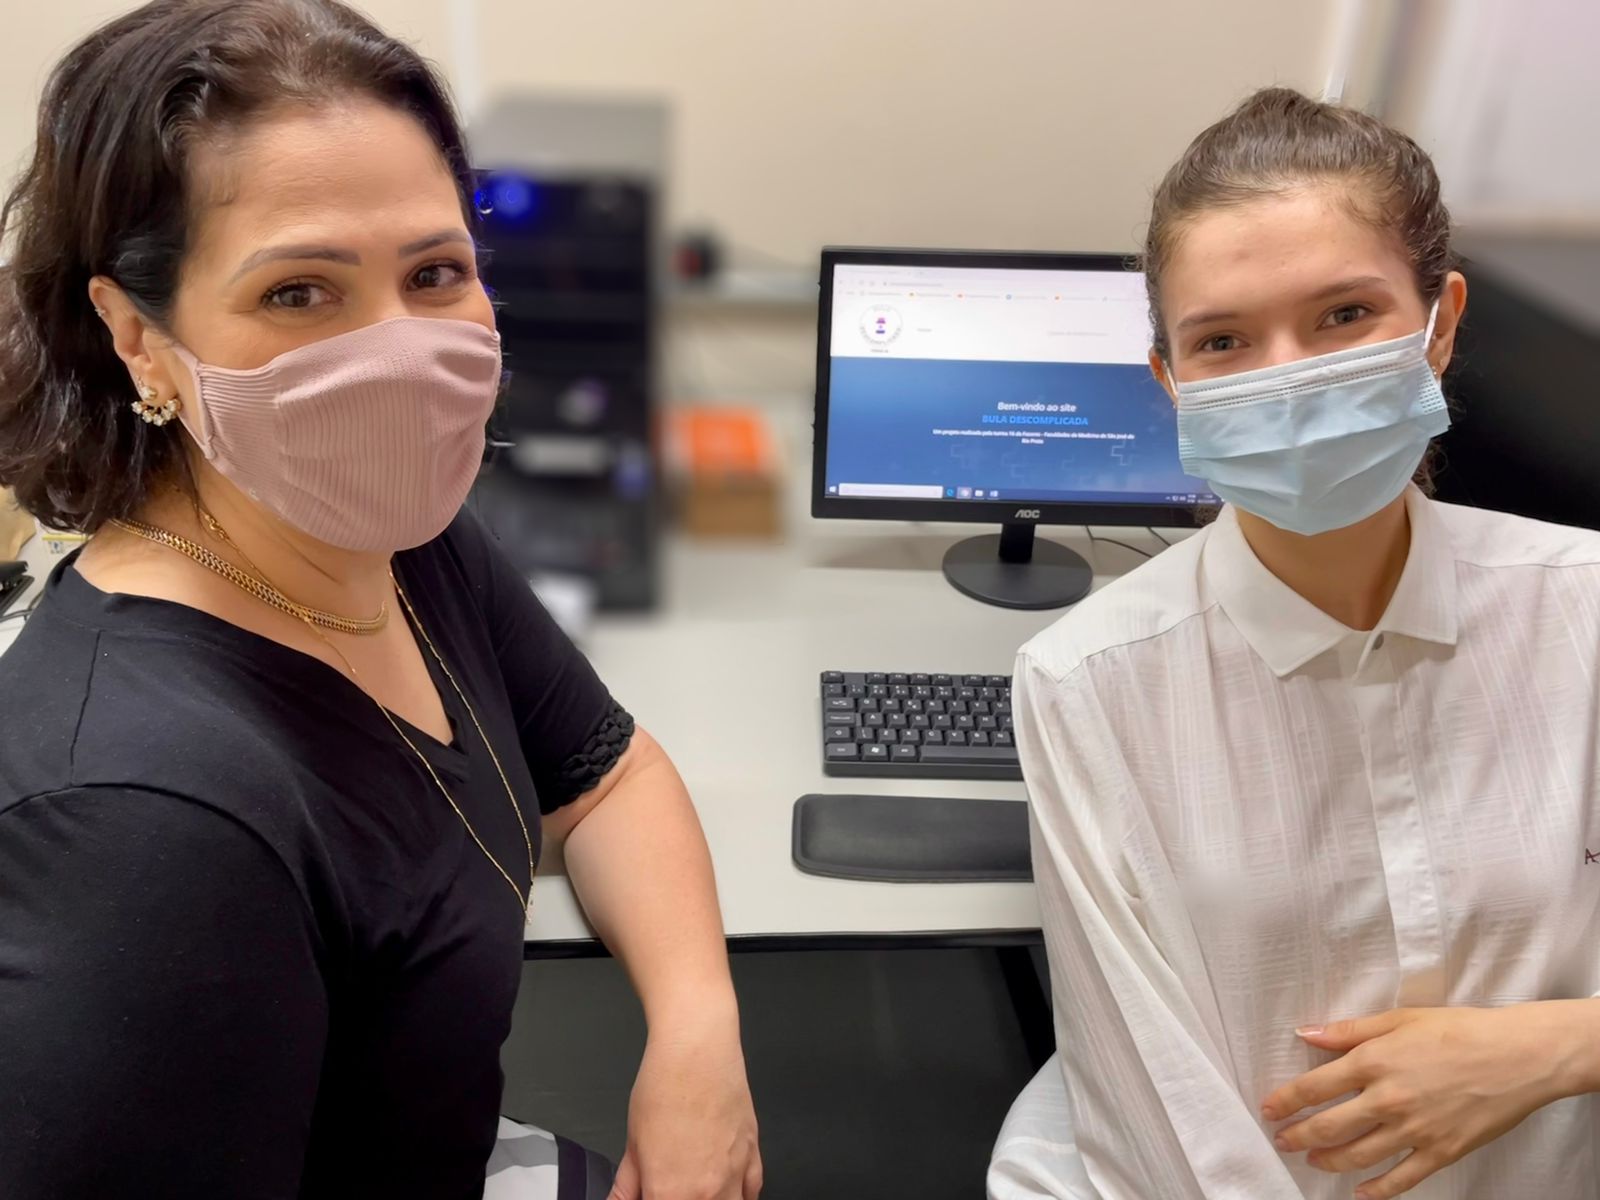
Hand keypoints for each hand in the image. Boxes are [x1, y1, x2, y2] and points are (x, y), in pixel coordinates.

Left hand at [609, 1019, 761, 1199]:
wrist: (697, 1050)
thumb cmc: (665, 1085)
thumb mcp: (632, 1142)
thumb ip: (626, 1186)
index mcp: (670, 1192)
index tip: (651, 1192)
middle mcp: (707, 1192)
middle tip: (673, 1188)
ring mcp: (735, 1175)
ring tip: (695, 1187)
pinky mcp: (753, 1155)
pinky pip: (752, 1192)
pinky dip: (739, 1195)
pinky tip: (724, 1188)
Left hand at [1262, 1004, 1580, 1198]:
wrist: (1517, 1056)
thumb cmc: (1459, 1030)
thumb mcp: (1398, 1019)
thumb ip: (1348, 1031)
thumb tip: (1305, 1033)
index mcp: (1373, 1062)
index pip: (1315, 1087)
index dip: (1286, 1101)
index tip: (1269, 1110)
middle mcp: (1388, 1099)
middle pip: (1329, 1126)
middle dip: (1299, 1136)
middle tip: (1283, 1140)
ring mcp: (1414, 1129)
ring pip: (1358, 1155)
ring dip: (1329, 1161)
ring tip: (1313, 1161)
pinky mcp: (1441, 1152)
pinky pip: (1401, 1178)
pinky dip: (1376, 1190)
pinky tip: (1360, 1192)